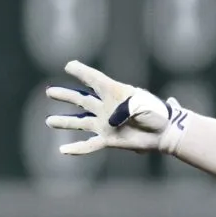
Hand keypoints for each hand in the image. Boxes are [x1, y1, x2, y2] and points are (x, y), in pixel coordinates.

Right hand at [45, 60, 187, 154]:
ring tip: (49, 121)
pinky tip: (63, 150)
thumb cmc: (157, 113)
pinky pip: (89, 145)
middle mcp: (107, 107)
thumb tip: (109, 122)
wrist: (166, 131)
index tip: (69, 66)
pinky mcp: (109, 139)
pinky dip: (77, 149)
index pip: (94, 80)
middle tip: (50, 92)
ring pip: (80, 122)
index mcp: (115, 93)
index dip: (81, 72)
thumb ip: (126, 109)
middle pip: (82, 100)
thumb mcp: (143, 105)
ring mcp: (106, 124)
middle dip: (66, 95)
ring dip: (65, 122)